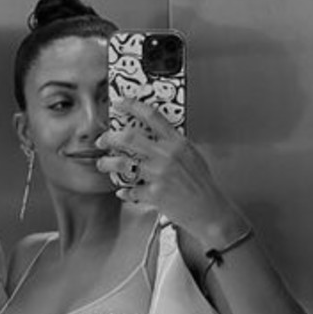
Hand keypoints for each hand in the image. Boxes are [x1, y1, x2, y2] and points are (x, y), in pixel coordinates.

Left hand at [95, 100, 244, 245]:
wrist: (210, 210)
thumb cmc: (201, 184)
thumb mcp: (192, 155)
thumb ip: (173, 144)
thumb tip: (153, 136)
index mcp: (177, 142)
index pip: (152, 116)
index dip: (132, 105)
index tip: (119, 102)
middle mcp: (167, 155)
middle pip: (129, 138)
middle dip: (109, 137)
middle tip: (102, 140)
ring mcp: (159, 174)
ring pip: (122, 163)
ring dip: (107, 163)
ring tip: (103, 164)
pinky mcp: (154, 194)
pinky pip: (130, 190)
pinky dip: (125, 191)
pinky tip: (124, 191)